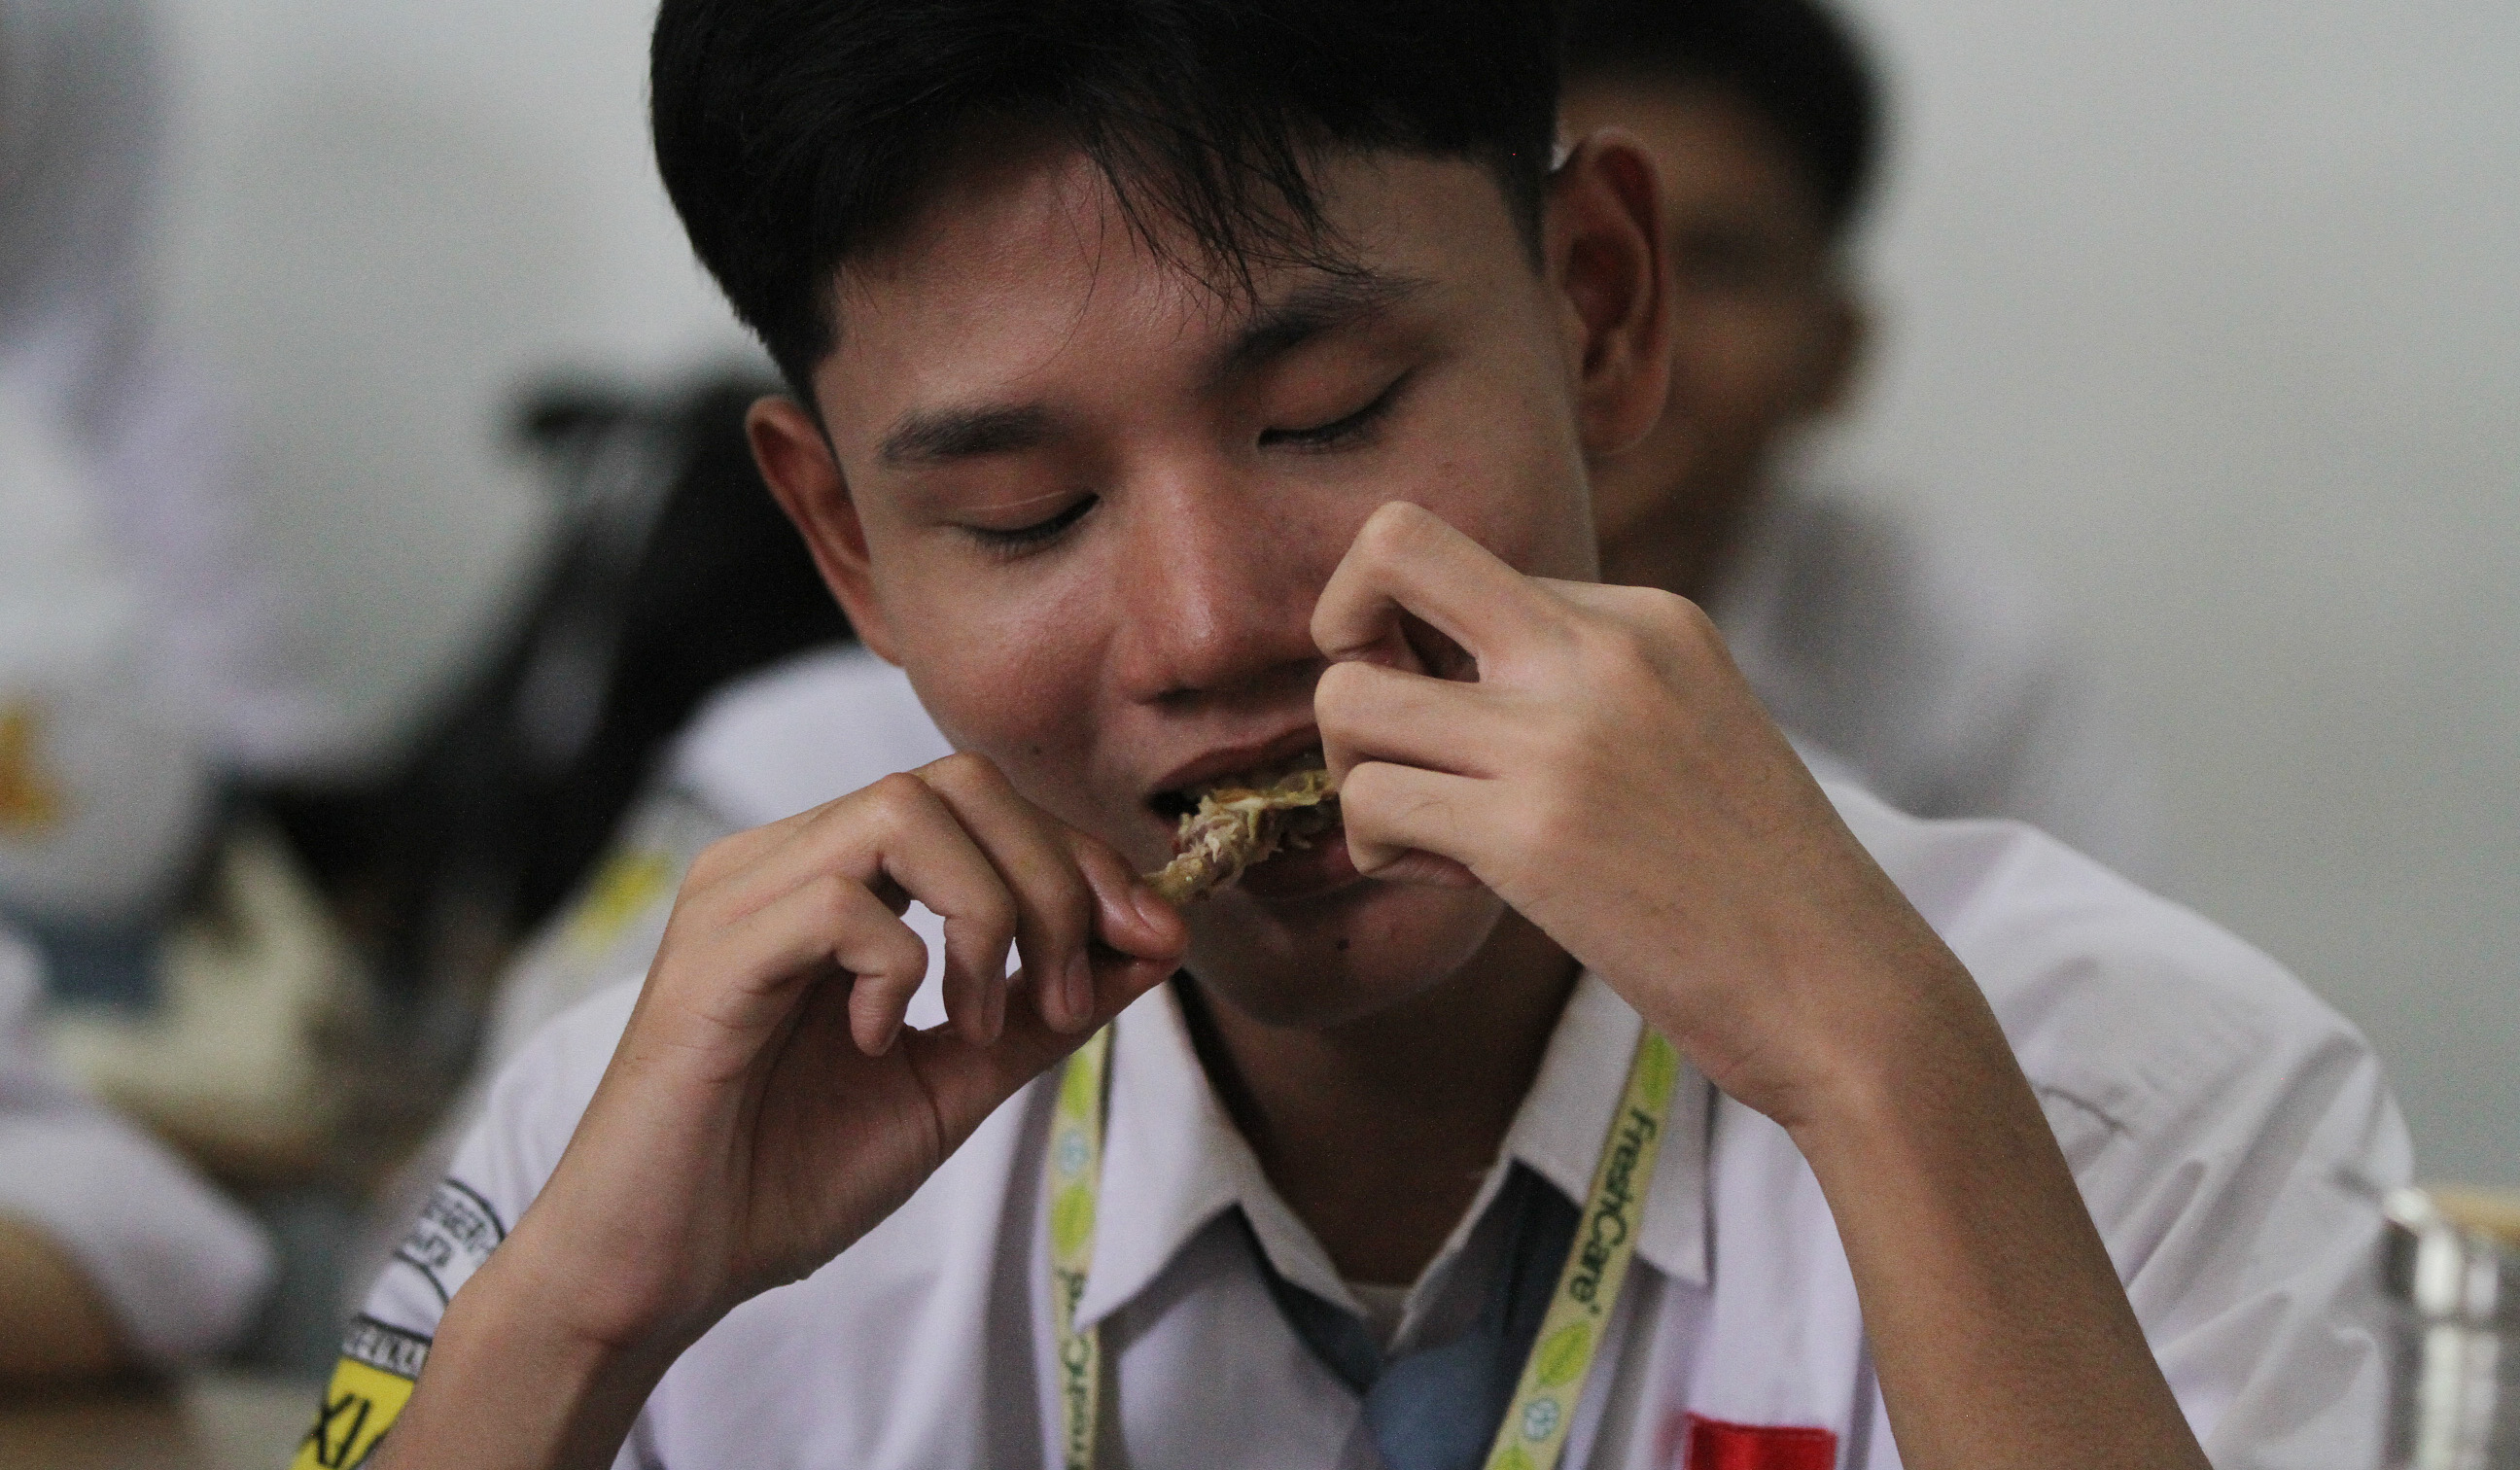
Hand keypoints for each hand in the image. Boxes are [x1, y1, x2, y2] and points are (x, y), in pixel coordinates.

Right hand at [479, 752, 1183, 1359]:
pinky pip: (839, 901)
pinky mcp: (712, 955)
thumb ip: (1046, 1007)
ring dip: (984, 915)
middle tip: (1066, 992)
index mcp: (836, 878)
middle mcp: (782, 860)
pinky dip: (897, 968)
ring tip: (976, 1020)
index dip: (1083, 858)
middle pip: (956, 780)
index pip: (982, 802)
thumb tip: (1157, 942)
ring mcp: (740, 896)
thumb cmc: (784, 1175)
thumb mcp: (956, 1081)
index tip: (1153, 939)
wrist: (662, 1270)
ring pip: (904, 811)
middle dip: (1052, 876)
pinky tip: (875, 1042)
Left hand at [1312, 500, 1966, 1129]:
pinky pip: (1369, 799)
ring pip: (1348, 696)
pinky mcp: (1529, 834)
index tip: (1444, 705)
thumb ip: (1583, 679)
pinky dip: (1378, 845)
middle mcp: (1599, 648)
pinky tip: (1451, 878)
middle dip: (1342, 626)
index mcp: (1644, 616)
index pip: (1462, 565)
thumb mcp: (1690, 722)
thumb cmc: (1756, 884)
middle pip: (1390, 548)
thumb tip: (1441, 675)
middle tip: (1381, 723)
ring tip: (1424, 828)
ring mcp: (1561, 736)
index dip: (1419, 633)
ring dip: (1355, 771)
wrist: (1840, 990)